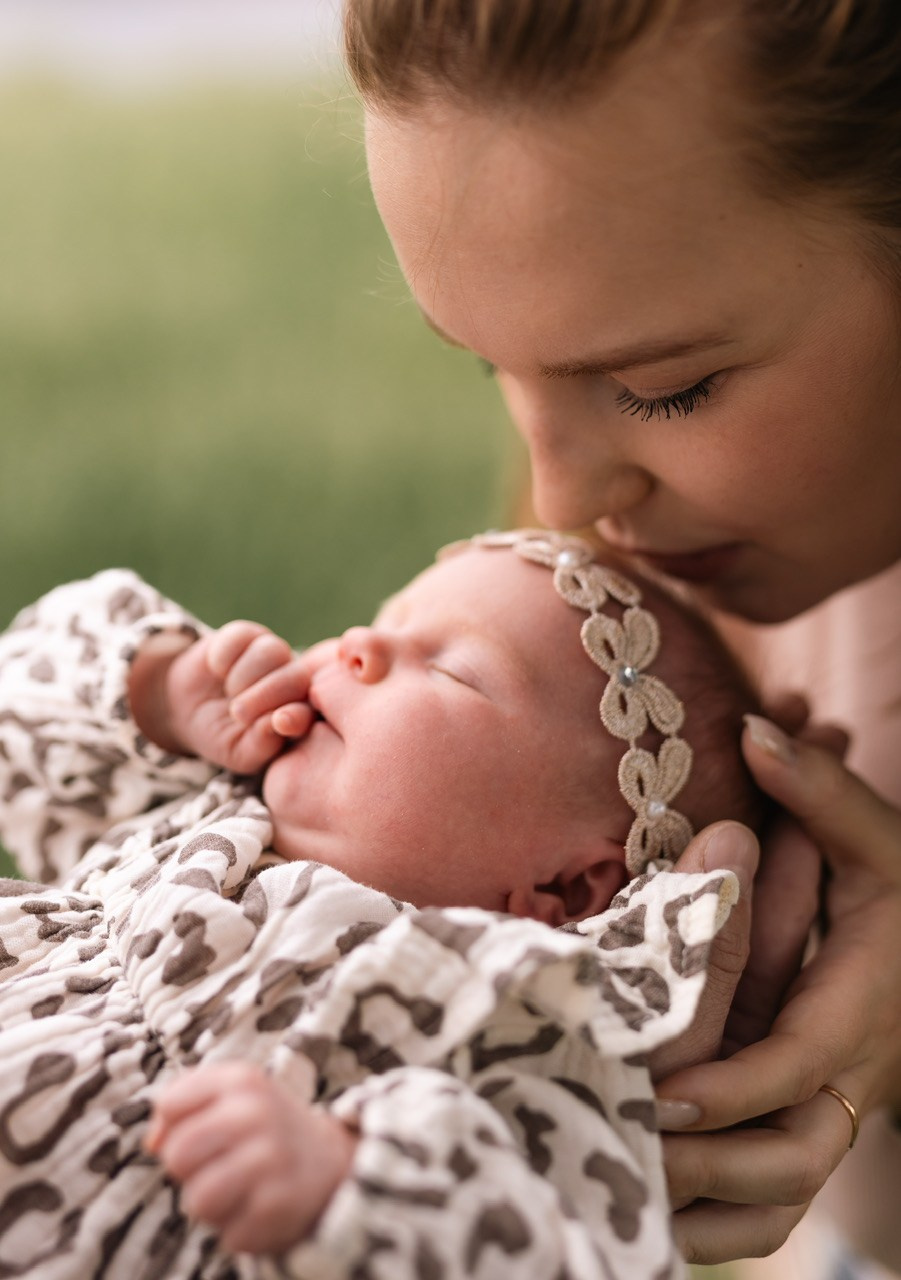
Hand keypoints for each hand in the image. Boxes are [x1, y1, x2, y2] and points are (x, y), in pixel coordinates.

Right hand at [134, 621, 316, 772]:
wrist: (187, 709)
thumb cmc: (223, 736)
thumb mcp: (238, 752)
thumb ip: (261, 744)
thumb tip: (276, 724)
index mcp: (300, 712)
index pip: (309, 710)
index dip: (297, 714)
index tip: (281, 722)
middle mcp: (293, 680)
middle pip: (297, 676)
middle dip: (266, 695)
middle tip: (238, 713)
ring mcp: (272, 654)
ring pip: (272, 652)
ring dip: (244, 676)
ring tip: (229, 692)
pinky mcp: (247, 635)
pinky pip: (242, 637)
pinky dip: (224, 657)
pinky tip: (218, 671)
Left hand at [146, 1062, 356, 1254]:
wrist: (328, 1159)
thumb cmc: (261, 1126)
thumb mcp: (228, 1094)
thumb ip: (179, 1104)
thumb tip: (152, 1143)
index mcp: (242, 1080)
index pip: (170, 1105)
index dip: (172, 1127)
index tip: (199, 1133)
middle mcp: (258, 1113)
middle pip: (177, 1155)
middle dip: (187, 1170)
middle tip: (217, 1165)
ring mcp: (272, 1159)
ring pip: (197, 1201)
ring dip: (210, 1205)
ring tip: (236, 1190)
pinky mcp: (281, 1206)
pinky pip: (228, 1234)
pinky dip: (239, 1229)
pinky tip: (259, 1208)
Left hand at [656, 719, 900, 1262]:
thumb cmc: (900, 897)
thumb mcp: (876, 841)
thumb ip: (820, 790)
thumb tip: (754, 728)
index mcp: (856, 1008)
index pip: (797, 1063)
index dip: (734, 1087)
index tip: (663, 1095)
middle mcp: (846, 1074)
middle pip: (792, 1156)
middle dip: (714, 1172)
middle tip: (626, 1163)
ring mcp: (833, 1112)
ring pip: (781, 1196)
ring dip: (709, 1215)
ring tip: (624, 1211)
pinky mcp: (811, 1127)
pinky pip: (773, 1202)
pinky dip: (721, 1225)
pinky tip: (654, 1230)